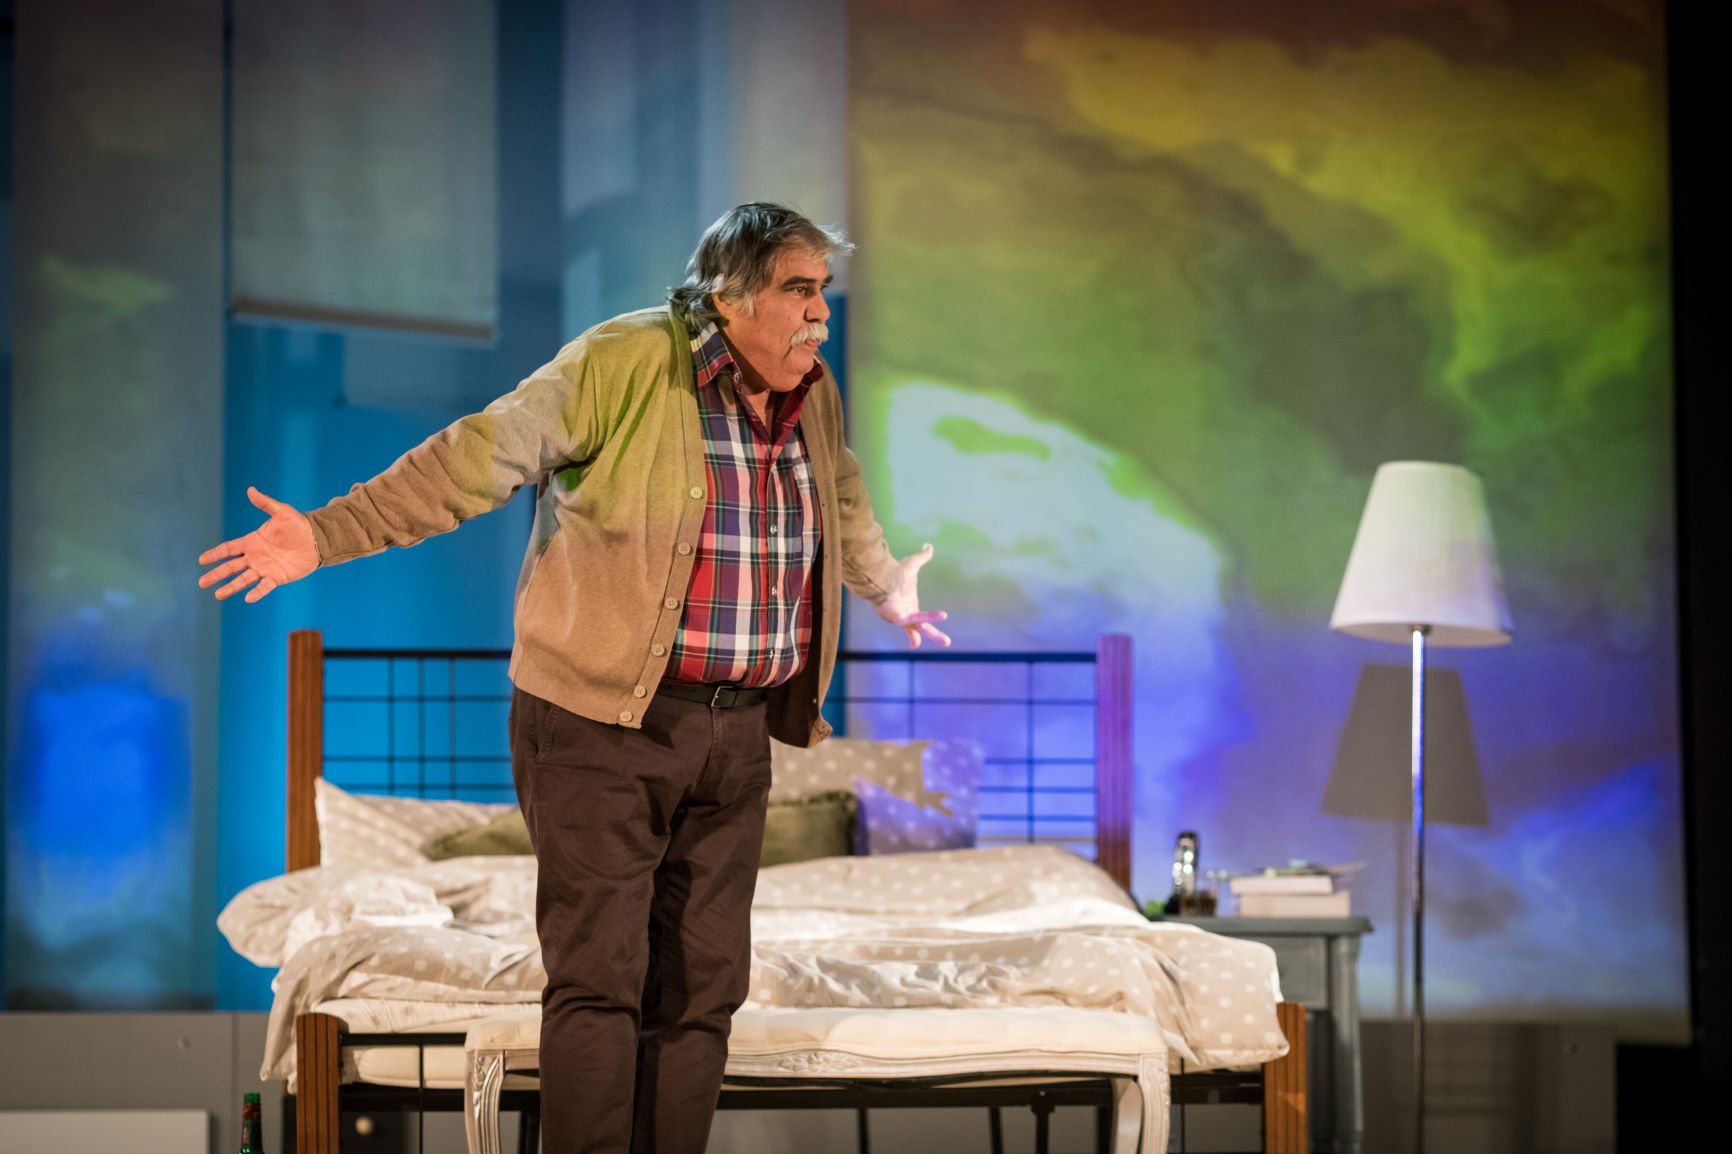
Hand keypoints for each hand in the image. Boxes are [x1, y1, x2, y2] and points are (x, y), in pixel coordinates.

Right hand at [197, 487, 318, 602]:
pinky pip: (264, 587)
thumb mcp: (281, 512)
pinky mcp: (277, 578)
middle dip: (216, 574)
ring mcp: (264, 568)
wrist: (317, 539)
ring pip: (244, 579)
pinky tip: (248, 598)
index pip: (228, 549)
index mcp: (252, 541)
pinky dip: (257, 592)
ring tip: (218, 595)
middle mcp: (255, 557)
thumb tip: (250, 489)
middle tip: (201, 583)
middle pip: (231, 567)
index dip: (215, 554)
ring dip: (231, 587)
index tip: (201, 560)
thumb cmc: (298, 525)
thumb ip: (265, 503)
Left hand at [873, 542, 951, 648]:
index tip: (932, 625)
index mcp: (908, 604)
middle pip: (921, 628)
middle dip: (934, 634)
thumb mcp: (913, 563)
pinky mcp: (899, 618)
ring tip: (947, 642)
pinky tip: (943, 615)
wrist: (881, 575)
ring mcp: (902, 617)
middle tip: (947, 643)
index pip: (919, 616)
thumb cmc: (894, 571)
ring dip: (934, 634)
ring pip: (920, 629)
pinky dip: (929, 616)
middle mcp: (905, 613)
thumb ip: (923, 557)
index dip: (926, 620)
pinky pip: (917, 619)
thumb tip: (929, 545)